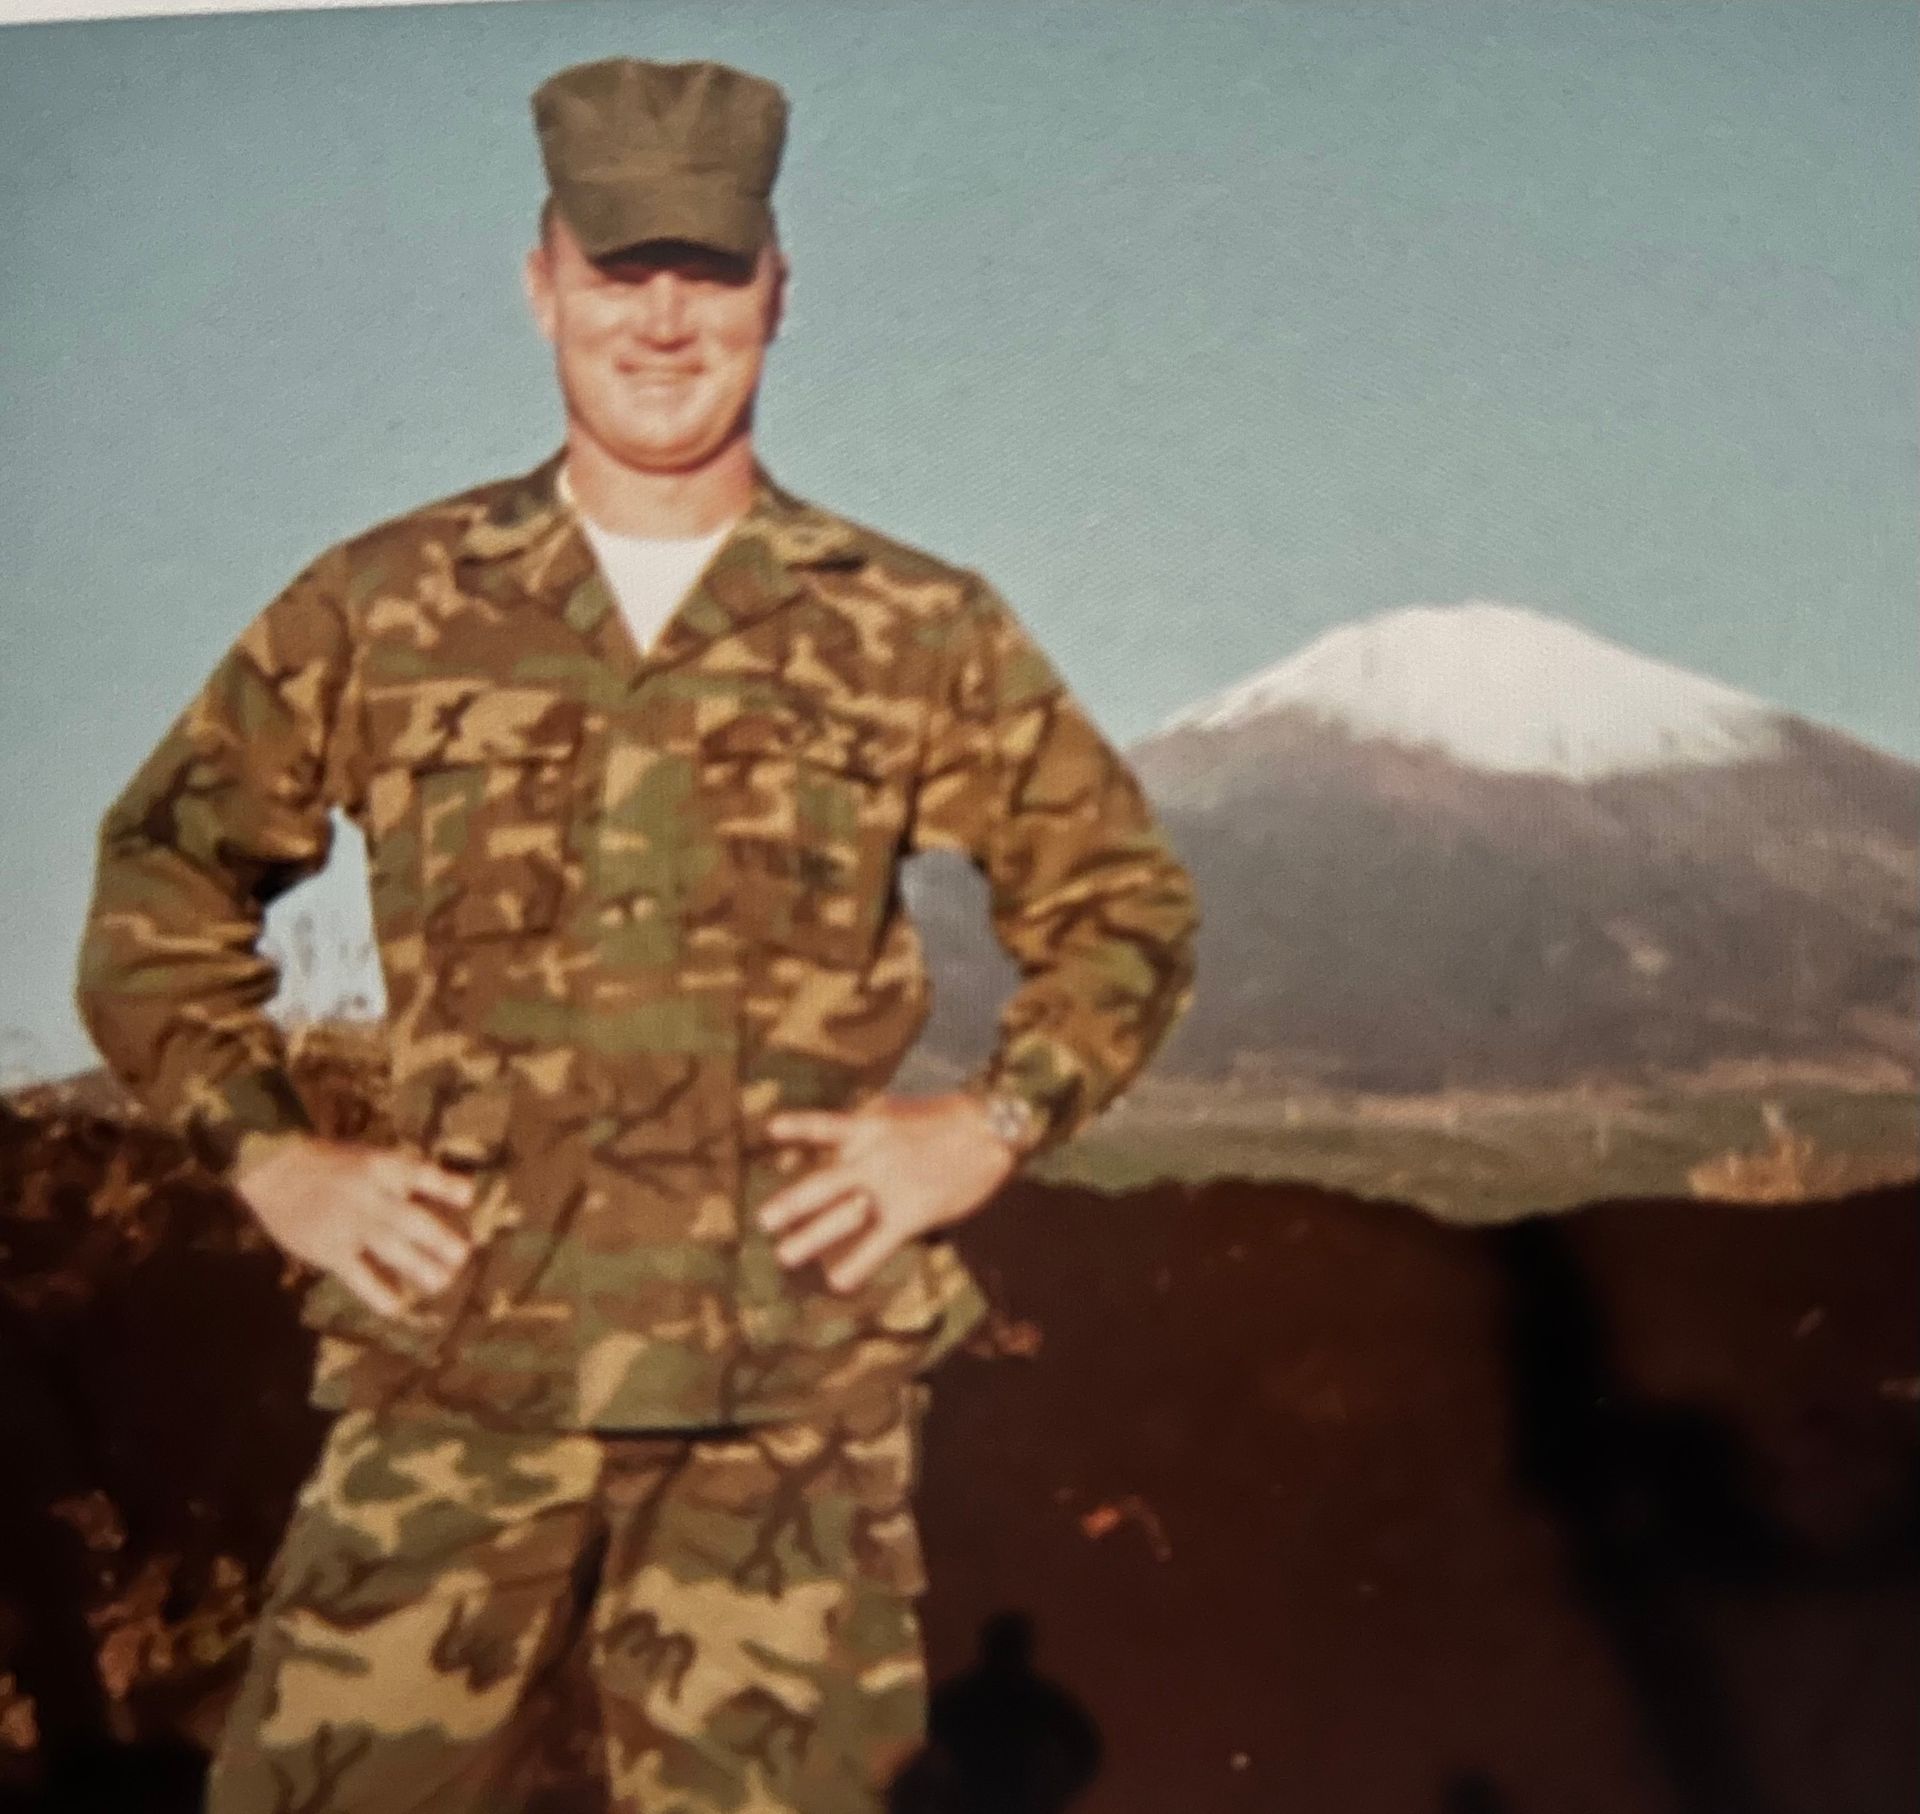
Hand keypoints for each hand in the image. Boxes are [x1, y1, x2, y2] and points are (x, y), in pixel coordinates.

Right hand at [230, 1132, 477, 1319]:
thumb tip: (443, 1198)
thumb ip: (401, 1178)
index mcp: (383, 1168)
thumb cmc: (331, 1164)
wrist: (274, 1170)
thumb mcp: (368, 1157)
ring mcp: (350, 1226)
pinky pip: (359, 1276)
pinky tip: (397, 1306)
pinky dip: (379, 1293)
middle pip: (413, 1221)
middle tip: (462, 1256)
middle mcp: (371, 1197)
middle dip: (441, 1240)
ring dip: (420, 1268)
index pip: (422, 1176)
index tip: (469, 1197)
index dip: (447, 1187)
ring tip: (442, 1282)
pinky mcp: (330, 1251)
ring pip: (393, 1251)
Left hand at [756, 1092, 1020, 1294]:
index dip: (795, 1128)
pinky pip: (877, 1243)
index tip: (770, 1130)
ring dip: (811, 1237)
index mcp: (869, 1125)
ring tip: (785, 1255)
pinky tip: (836, 1282)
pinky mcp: (912, 1212)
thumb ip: (868, 1122)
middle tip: (763, 1222)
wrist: (991, 1130)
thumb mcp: (900, 1109)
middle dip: (791, 1205)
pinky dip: (856, 1265)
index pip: (823, 1127)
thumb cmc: (947, 1118)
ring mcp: (889, 1186)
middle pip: (822, 1185)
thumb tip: (838, 1132)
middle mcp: (871, 1156)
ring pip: (841, 1216)